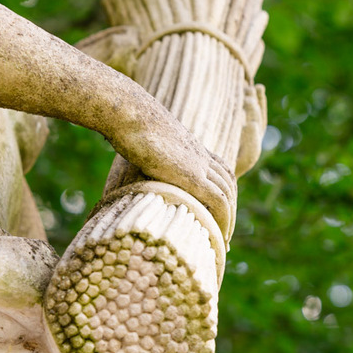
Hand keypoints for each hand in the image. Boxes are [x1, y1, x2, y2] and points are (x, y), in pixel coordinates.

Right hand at [106, 99, 236, 239]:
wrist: (130, 113)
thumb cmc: (125, 123)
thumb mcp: (139, 138)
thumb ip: (140, 150)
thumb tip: (121, 153)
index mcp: (189, 145)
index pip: (218, 169)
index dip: (222, 189)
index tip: (219, 209)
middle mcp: (199, 154)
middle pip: (227, 183)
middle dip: (230, 207)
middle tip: (225, 231)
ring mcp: (198, 164)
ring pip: (227, 194)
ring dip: (230, 218)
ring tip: (223, 239)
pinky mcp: (193, 175)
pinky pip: (219, 201)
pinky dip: (225, 219)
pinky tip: (220, 235)